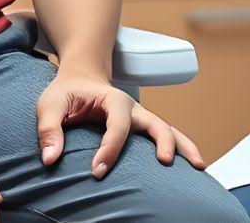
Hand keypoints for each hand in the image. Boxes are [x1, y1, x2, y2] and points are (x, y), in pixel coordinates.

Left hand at [36, 70, 206, 177]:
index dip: (109, 149)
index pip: (117, 126)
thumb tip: (50, 159)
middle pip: (155, 123)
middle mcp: (132, 108)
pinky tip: (194, 165)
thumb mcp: (49, 105)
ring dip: (184, 146)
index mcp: (112, 100)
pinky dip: (181, 148)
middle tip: (165, 162)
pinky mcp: (142, 128)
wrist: (81, 78)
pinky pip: (165, 137)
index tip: (97, 171)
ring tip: (200, 166)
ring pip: (168, 130)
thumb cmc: (65, 92)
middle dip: (162, 141)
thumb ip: (48, 130)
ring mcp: (140, 118)